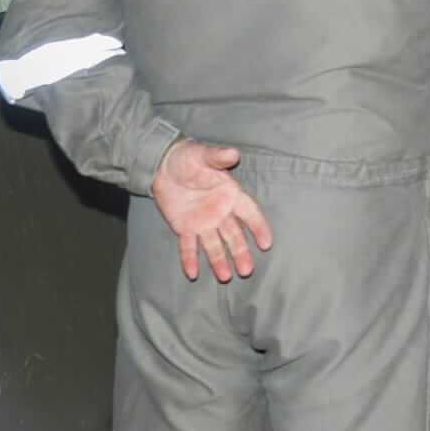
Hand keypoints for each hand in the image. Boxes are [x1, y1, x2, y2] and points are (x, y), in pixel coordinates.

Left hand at [150, 139, 272, 283]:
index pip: (249, 213)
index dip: (258, 227)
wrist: (163, 164)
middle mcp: (220, 212)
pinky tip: (192, 273)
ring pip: (214, 245)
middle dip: (240, 253)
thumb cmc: (189, 157)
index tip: (266, 243)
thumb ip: (218, 157)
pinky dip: (190, 259)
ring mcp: (203, 222)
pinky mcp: (185, 228)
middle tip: (247, 270)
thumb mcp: (204, 155)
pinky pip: (188, 246)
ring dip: (219, 261)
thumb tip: (234, 153)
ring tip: (225, 277)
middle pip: (233, 236)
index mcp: (230, 195)